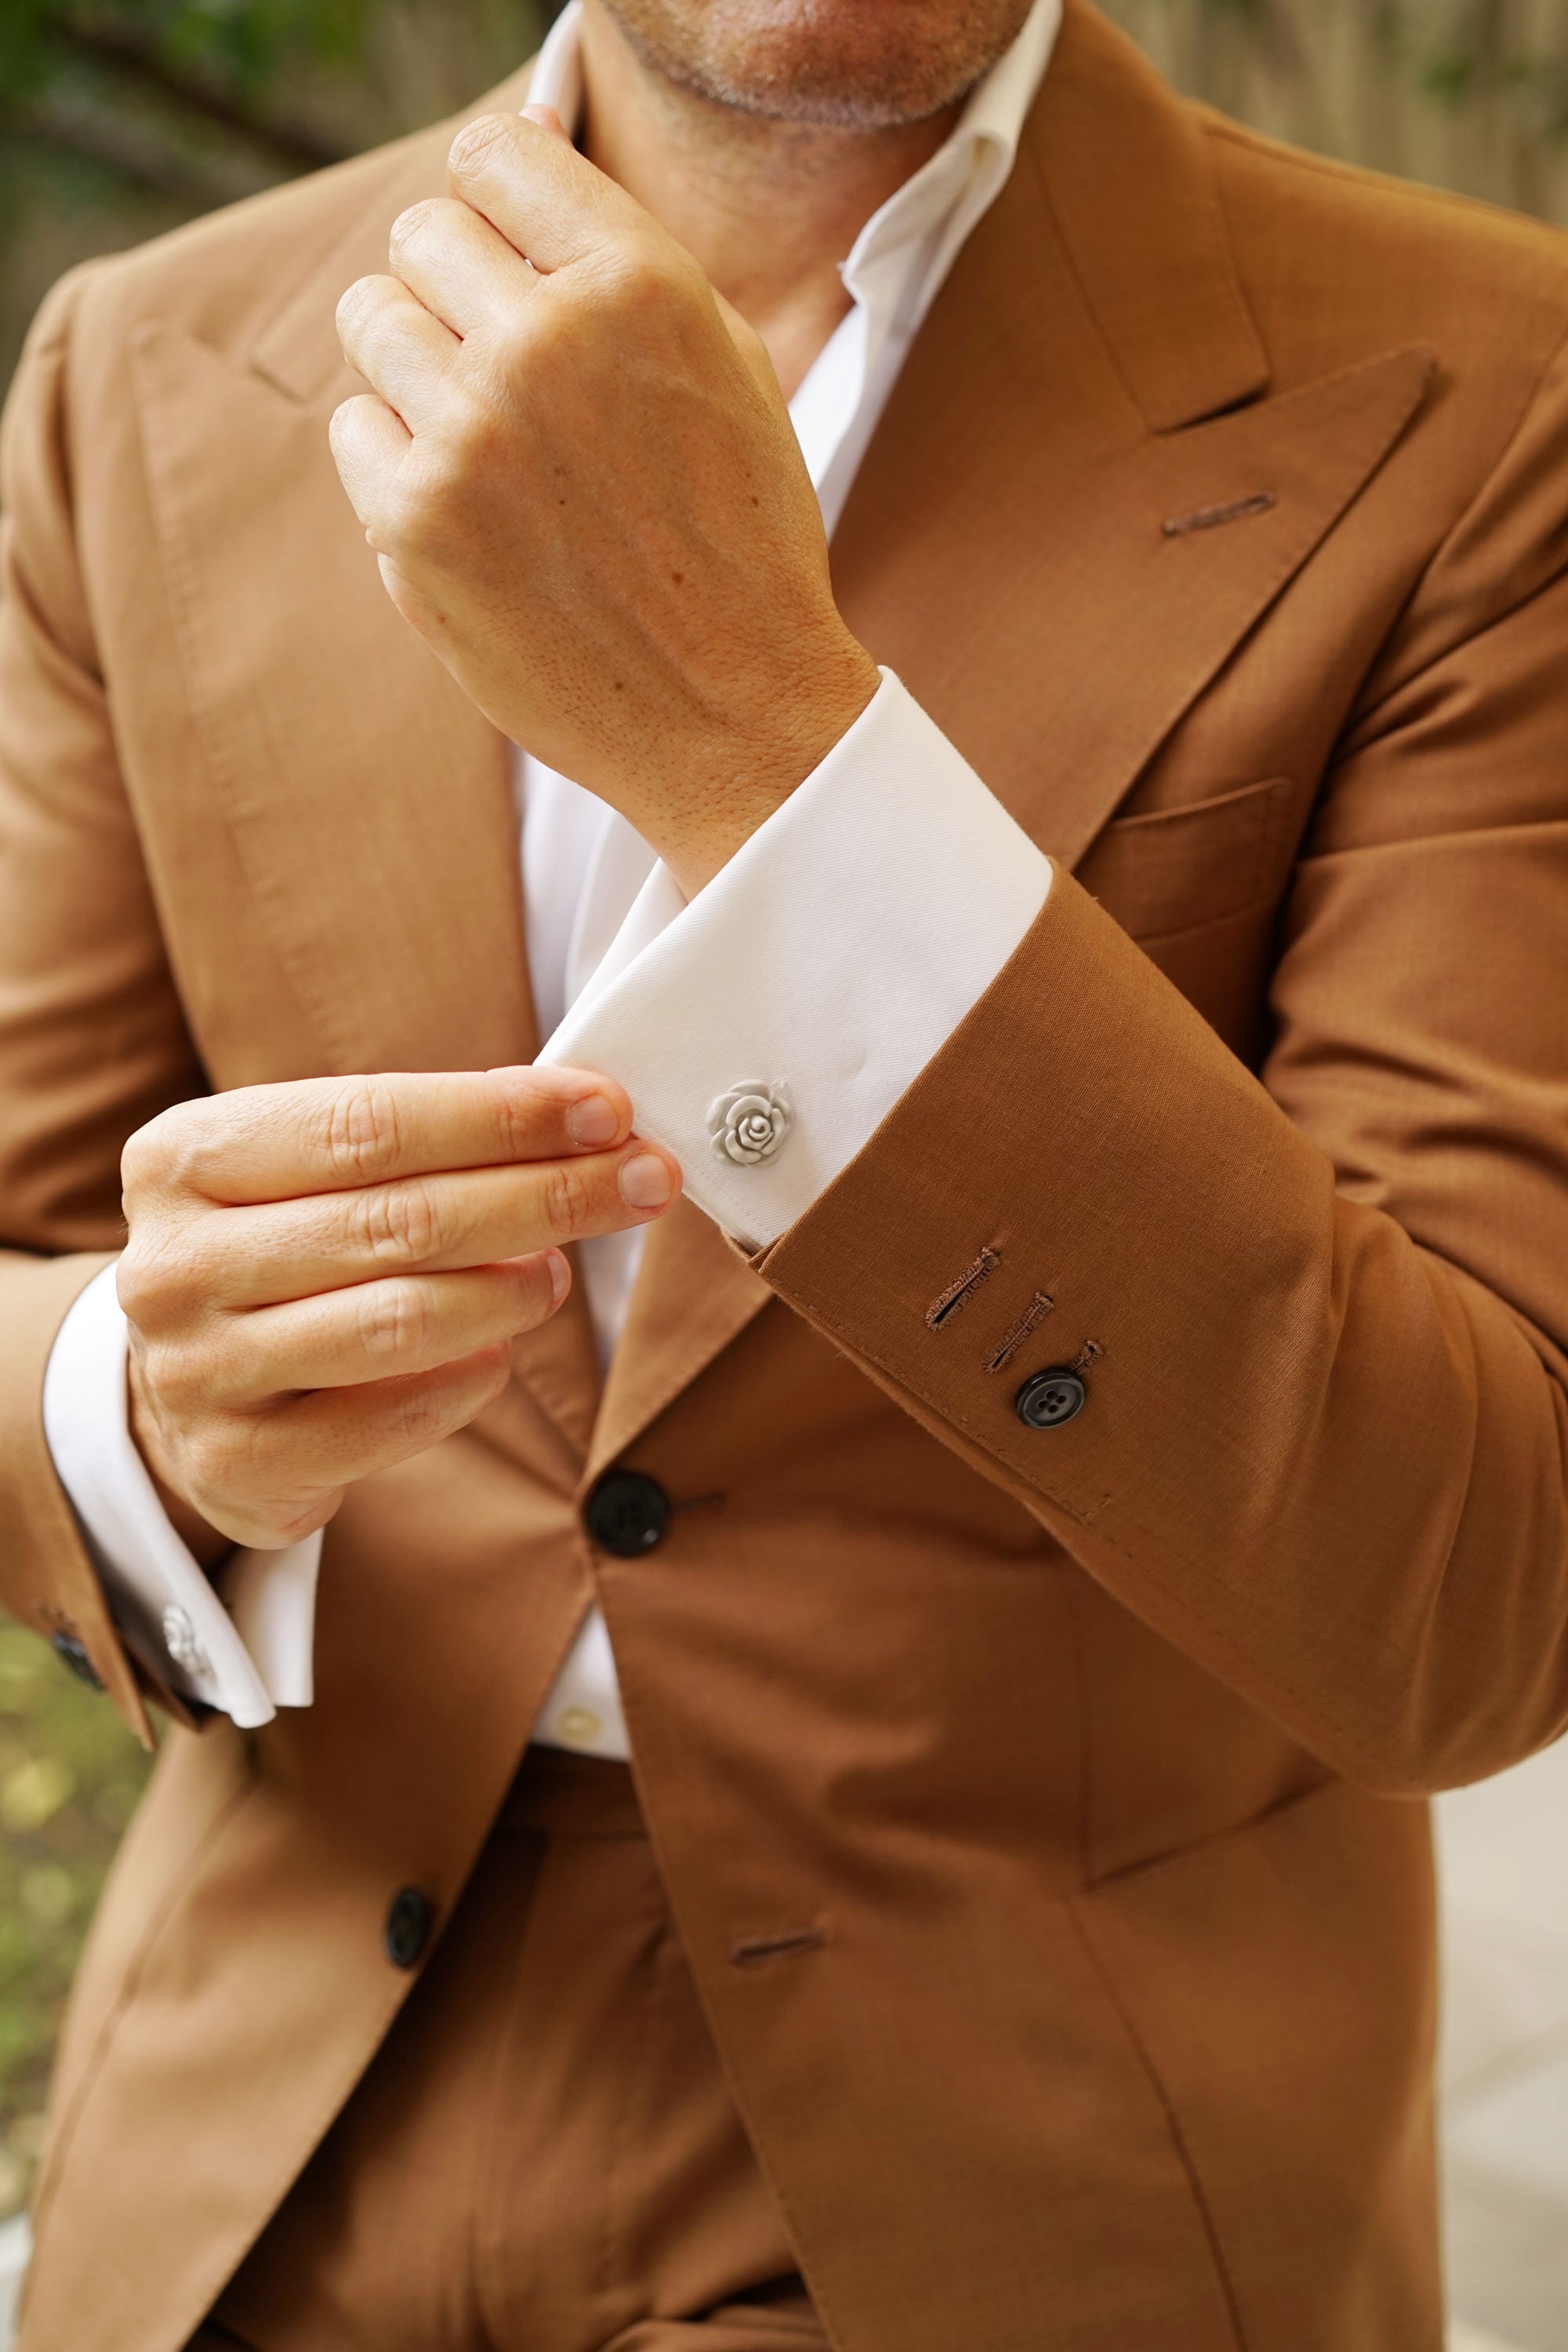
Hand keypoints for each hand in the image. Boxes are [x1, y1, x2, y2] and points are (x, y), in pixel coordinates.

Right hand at [117, 1066, 679, 1558]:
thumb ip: (420, 1141)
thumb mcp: (310, 1175)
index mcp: (183, 1158)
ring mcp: (196, 1370)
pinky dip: (466, 1379)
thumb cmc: (278, 1256)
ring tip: (562, 1275)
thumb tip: (584, 1120)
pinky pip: (390, 1418)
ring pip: (400, 1320)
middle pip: (399, 1220)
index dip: (500, 1116)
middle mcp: (173, 1263)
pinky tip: (498, 1353)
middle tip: (641, 1182)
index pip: (367, 1122)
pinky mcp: (238, 1462)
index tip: (606, 1109)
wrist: (188, 1395)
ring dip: (512, 1291)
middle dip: (543, 1194)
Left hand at [329, 107, 879, 895]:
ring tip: (490, 437)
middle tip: (505, 364)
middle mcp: (545, 342)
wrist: (735, 717)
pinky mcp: (413, 524)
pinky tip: (475, 510)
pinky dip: (399, 460)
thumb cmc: (738, 542)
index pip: (495, 154)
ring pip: (371, 320)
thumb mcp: (726, 369)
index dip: (497, 203)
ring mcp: (468, 434)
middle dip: (455, 288)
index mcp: (639, 284)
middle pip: (421, 235)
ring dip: (418, 366)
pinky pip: (354, 428)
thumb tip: (511, 195)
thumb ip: (623, 268)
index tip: (511, 252)